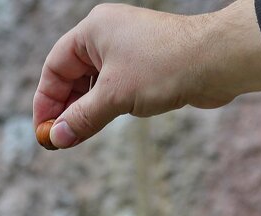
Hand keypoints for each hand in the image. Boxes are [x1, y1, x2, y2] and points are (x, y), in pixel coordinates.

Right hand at [32, 1, 260, 148]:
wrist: (216, 61)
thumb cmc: (164, 68)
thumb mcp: (114, 96)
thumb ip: (82, 118)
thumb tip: (57, 138)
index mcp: (93, 30)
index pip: (54, 66)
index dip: (46, 100)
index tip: (44, 130)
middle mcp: (107, 35)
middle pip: (72, 75)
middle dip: (65, 108)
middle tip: (59, 139)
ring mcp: (127, 49)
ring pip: (93, 84)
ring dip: (85, 110)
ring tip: (79, 135)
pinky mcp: (145, 65)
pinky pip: (114, 87)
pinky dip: (104, 106)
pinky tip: (103, 123)